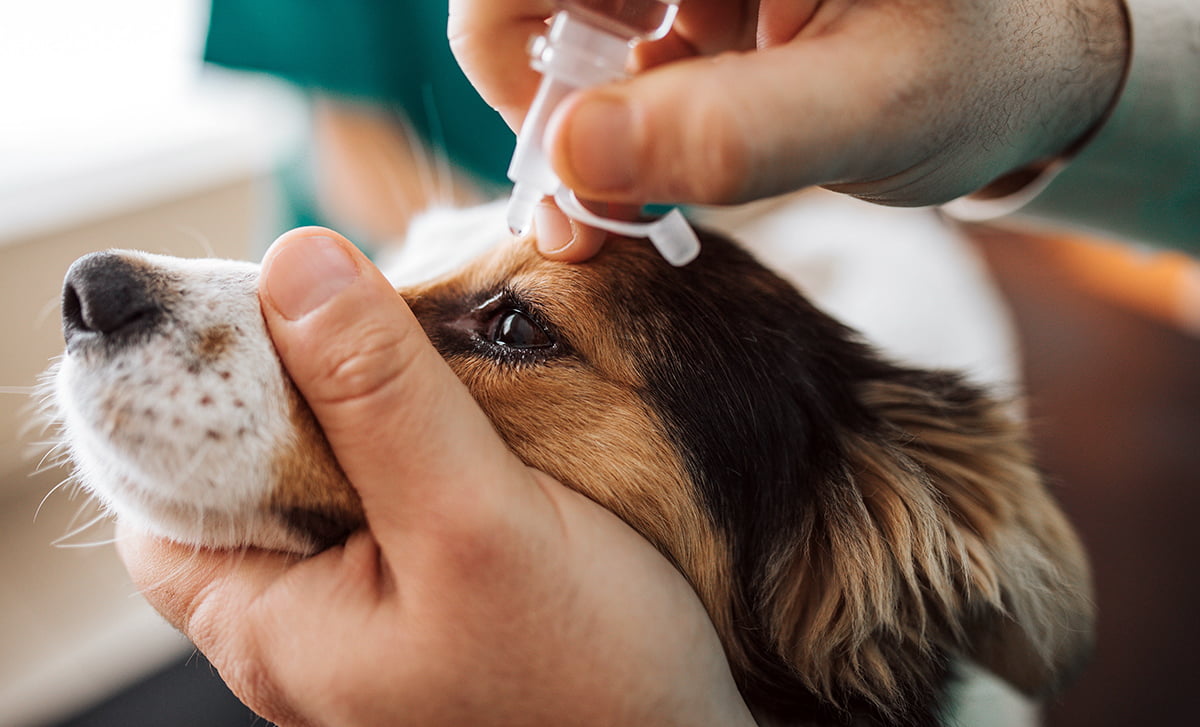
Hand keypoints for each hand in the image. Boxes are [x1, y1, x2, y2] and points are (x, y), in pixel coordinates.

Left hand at [119, 228, 755, 726]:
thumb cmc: (587, 679)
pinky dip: (411, 434)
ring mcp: (365, 611)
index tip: (259, 302)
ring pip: (325, 469)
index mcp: (269, 623)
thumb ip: (382, 397)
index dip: (187, 387)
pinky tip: (464, 407)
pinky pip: (388, 492)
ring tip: (423, 345)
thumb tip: (296, 264)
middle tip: (364, 306)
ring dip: (362, 398)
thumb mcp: (475, 520)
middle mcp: (301, 623)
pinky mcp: (425, 595)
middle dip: (291, 375)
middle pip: (245, 465)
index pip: (157, 483)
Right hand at [449, 0, 1128, 256]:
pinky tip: (675, 145)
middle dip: (554, 91)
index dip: (513, 47)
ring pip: (559, 14)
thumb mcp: (873, 112)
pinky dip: (612, 108)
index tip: (564, 153)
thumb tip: (568, 158)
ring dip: (584, 108)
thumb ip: (730, 136)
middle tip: (605, 194)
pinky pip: (601, 36)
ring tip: (664, 170)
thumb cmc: (973, 78)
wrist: (1015, 69)